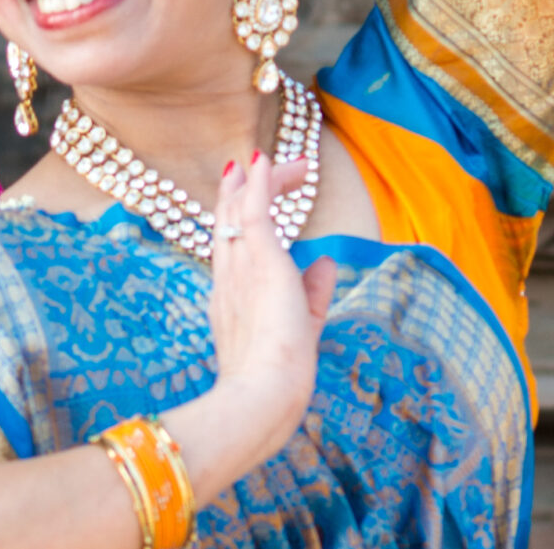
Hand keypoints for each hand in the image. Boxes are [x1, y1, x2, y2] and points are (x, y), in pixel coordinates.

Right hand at [205, 152, 337, 452]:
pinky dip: (260, 185)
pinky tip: (263, 161)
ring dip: (257, 182)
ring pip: (241, 211)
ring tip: (268, 159)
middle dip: (238, 192)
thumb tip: (326, 261)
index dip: (233, 217)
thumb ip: (313, 293)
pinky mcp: (262, 263)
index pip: (230, 247)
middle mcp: (230, 277)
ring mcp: (242, 268)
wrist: (266, 394)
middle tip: (248, 165)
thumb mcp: (304, 326)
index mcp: (233, 297)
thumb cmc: (281, 374)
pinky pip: (255, 213)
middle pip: (227, 222)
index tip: (241, 191)